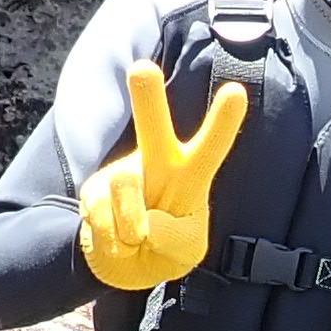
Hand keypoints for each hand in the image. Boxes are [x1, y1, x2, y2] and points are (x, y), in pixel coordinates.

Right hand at [76, 61, 246, 292]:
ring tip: (137, 238)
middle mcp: (157, 161)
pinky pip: (101, 215)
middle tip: (142, 68)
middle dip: (148, 98)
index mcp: (192, 172)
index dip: (222, 122)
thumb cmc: (168, 247)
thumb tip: (143, 225)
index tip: (236, 92)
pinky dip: (112, 239)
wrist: (126, 262)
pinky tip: (118, 238)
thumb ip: (173, 239)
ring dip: (131, 225)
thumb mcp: (186, 251)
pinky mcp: (94, 189)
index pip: (210, 147)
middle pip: (153, 127)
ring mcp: (123, 173)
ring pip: (125, 186)